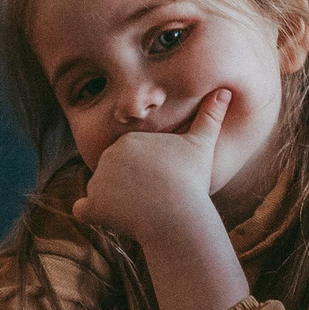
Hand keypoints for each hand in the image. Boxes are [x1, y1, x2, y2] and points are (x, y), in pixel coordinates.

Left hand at [71, 88, 230, 245]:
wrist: (178, 215)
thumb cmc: (191, 181)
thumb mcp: (202, 145)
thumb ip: (210, 116)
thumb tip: (225, 91)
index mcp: (129, 139)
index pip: (128, 159)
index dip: (144, 172)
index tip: (160, 182)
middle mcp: (108, 155)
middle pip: (113, 174)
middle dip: (127, 186)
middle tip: (151, 198)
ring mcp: (98, 179)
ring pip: (100, 192)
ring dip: (114, 201)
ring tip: (140, 210)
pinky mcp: (94, 204)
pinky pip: (83, 210)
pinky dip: (93, 214)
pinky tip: (109, 217)